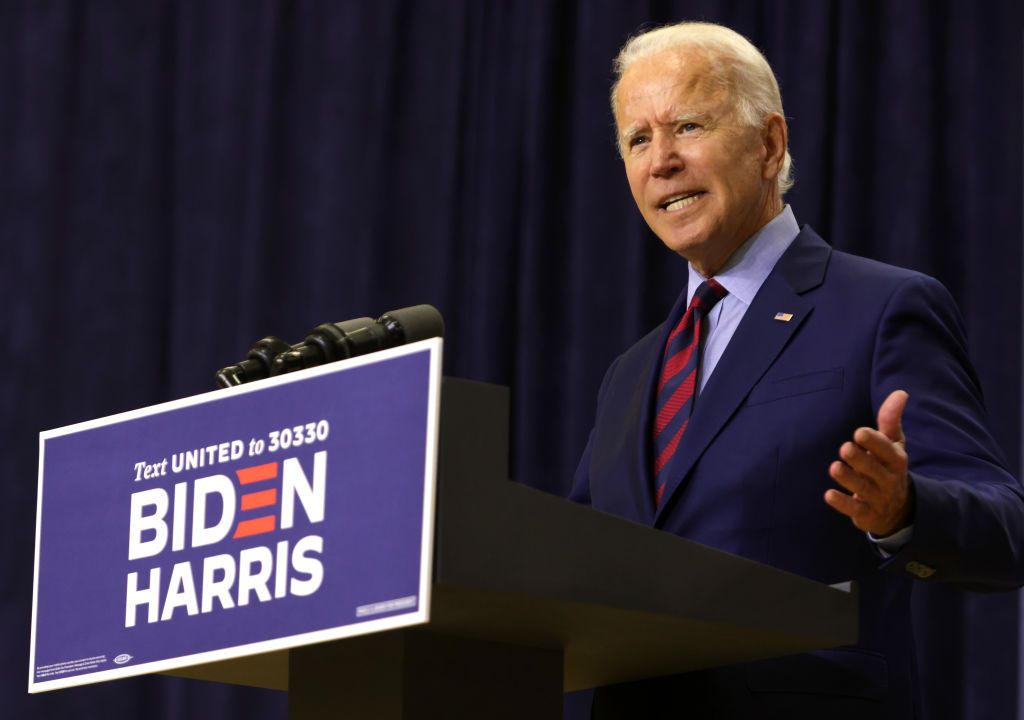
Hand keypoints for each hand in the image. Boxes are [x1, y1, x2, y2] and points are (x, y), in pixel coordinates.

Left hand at [825, 390, 912, 536]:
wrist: (898, 510)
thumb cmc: (888, 467)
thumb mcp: (893, 445)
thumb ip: (891, 421)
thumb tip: (900, 392)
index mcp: (896, 460)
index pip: (888, 450)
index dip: (875, 442)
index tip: (859, 432)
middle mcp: (889, 479)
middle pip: (875, 470)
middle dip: (861, 459)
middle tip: (844, 448)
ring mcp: (878, 498)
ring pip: (863, 489)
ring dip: (848, 479)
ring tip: (834, 467)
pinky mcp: (866, 514)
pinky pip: (855, 509)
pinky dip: (842, 503)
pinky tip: (828, 495)